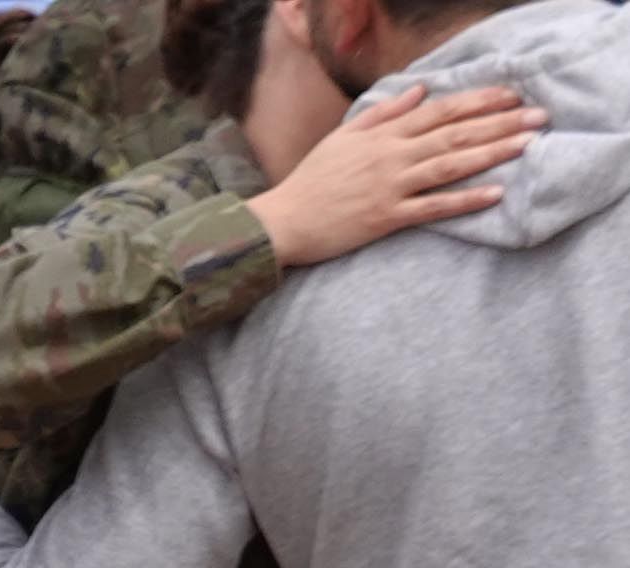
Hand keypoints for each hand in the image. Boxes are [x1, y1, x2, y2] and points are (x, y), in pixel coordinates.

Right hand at [253, 81, 535, 264]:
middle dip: (500, 123)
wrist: (281, 222)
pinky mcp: (385, 218)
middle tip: (539, 116)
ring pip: (450, 164)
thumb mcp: (343, 137)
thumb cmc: (310, 180)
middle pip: (455, 133)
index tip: (512, 95)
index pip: (441, 111)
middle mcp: (392, 156)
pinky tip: (494, 193)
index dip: (479, 101)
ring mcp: (390, 187)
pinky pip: (433, 207)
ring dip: (492, 153)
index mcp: (384, 135)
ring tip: (528, 145)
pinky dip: (464, 200)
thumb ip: (384, 113)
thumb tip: (419, 91)